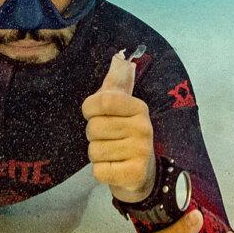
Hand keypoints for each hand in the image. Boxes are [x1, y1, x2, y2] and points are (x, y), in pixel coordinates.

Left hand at [82, 50, 155, 202]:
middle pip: (94, 127)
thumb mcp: (121, 107)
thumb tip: (119, 58)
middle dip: (93, 136)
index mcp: (139, 107)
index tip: (94, 115)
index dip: (89, 109)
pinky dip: (101, 171)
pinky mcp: (134, 174)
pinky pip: (99, 170)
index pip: (102, 100)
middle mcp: (143, 127)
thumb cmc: (124, 135)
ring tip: (112, 154)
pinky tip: (114, 168)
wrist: (141, 175)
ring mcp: (141, 152)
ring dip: (97, 155)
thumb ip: (117, 83)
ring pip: (94, 150)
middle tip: (108, 139)